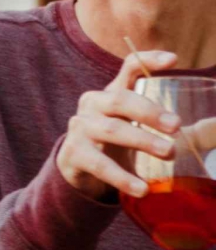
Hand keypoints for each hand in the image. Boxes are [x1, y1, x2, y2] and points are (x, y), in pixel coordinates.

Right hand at [57, 49, 180, 199]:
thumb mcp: (139, 129)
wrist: (81, 172)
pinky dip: (123, 177)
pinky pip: (99, 164)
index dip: (148, 60)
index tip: (174, 60)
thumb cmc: (118, 145)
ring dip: (142, 140)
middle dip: (150, 111)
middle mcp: (93, 104)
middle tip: (177, 125)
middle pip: (120, 99)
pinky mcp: (73, 154)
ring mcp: (80, 128)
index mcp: (112, 93)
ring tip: (169, 153)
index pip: (128, 69)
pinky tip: (142, 189)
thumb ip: (168, 127)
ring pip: (112, 130)